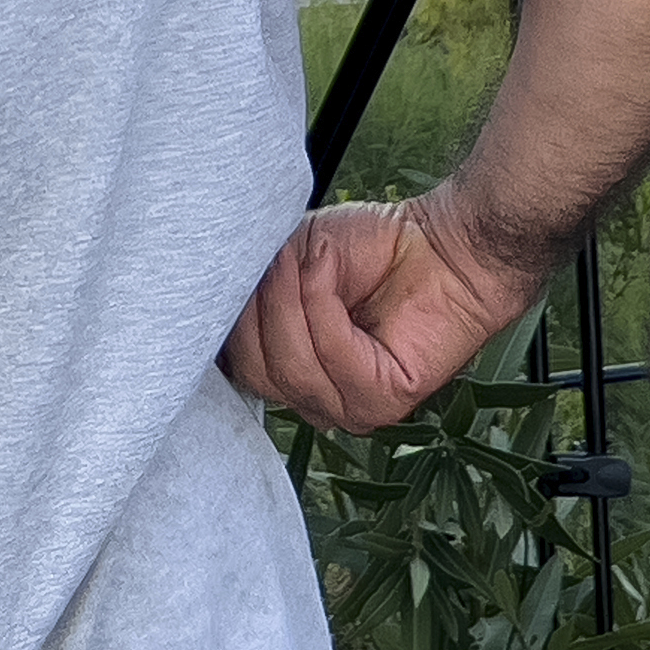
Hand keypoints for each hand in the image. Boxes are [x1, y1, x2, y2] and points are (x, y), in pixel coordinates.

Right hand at [222, 189, 545, 430]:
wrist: (437, 243)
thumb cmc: (370, 249)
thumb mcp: (286, 260)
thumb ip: (250, 286)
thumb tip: (212, 296)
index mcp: (286, 368)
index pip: (234, 368)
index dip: (225, 322)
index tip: (226, 273)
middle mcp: (313, 396)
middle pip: (254, 372)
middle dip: (257, 308)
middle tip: (273, 259)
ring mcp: (347, 405)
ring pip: (291, 370)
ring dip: (290, 302)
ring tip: (306, 257)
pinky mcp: (383, 401)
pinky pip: (333, 359)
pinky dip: (323, 304)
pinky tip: (330, 268)